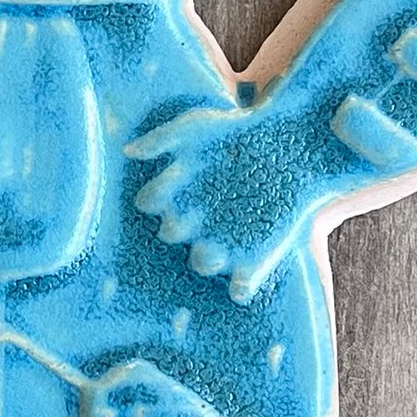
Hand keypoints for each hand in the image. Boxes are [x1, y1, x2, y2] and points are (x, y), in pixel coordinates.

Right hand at [126, 99, 310, 301]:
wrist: (289, 144)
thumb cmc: (235, 133)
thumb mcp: (196, 127)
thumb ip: (162, 139)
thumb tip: (127, 151)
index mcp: (176, 195)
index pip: (151, 202)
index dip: (156, 196)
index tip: (170, 180)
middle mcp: (194, 222)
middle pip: (173, 235)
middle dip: (177, 227)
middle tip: (189, 214)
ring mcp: (222, 242)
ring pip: (202, 263)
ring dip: (204, 259)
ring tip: (214, 249)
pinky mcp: (255, 258)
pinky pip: (242, 287)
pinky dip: (240, 289)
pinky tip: (242, 280)